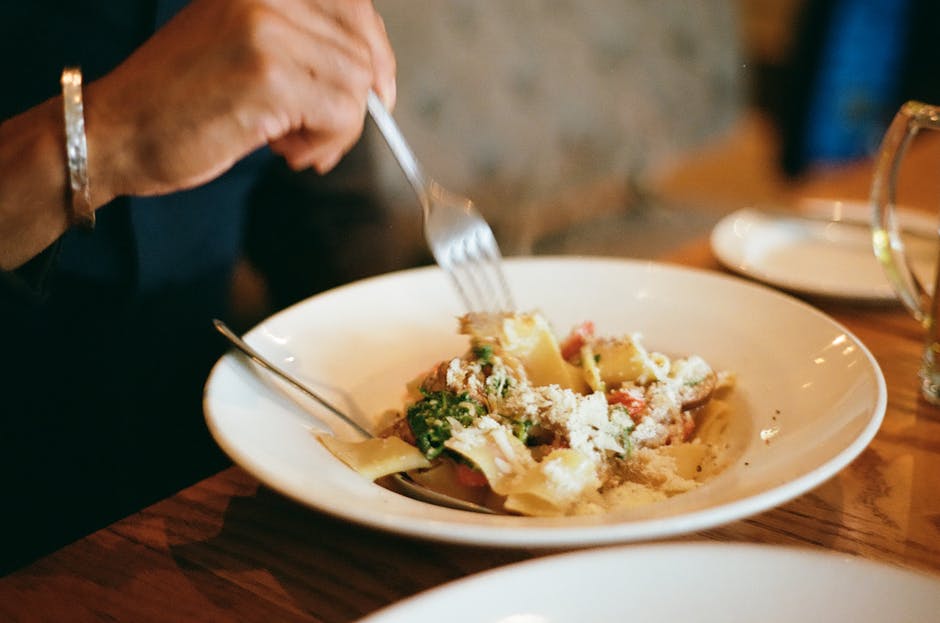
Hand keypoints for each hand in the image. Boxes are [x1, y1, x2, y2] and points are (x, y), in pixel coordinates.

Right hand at [86, 0, 395, 203]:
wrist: (116, 131)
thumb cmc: (178, 100)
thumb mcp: (241, 46)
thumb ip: (302, 45)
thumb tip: (373, 73)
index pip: (352, 6)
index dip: (375, 50)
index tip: (379, 90)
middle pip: (361, 51)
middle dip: (353, 104)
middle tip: (319, 135)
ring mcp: (268, 32)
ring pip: (357, 86)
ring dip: (336, 129)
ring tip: (293, 145)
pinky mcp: (269, 77)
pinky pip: (341, 114)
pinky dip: (325, 143)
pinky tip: (286, 150)